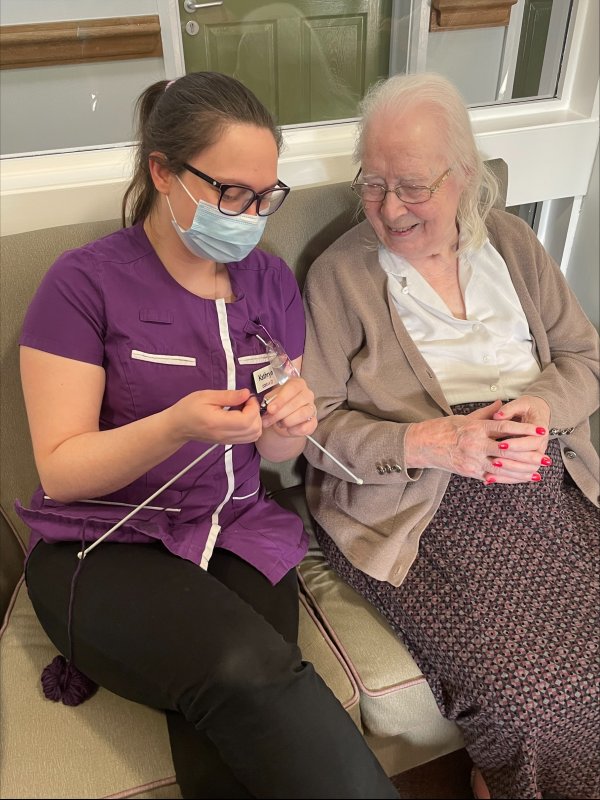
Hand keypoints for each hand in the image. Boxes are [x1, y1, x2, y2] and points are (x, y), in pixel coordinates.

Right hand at [169, 388, 262, 444]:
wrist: (178, 426)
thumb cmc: (188, 409)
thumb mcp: (206, 396)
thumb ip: (228, 396)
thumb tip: (246, 394)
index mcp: (217, 422)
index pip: (246, 420)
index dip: (253, 407)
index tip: (248, 397)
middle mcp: (224, 435)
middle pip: (253, 429)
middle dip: (256, 413)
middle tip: (247, 402)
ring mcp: (227, 440)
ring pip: (253, 436)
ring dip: (255, 421)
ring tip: (245, 409)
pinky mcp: (228, 442)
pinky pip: (248, 438)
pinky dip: (251, 427)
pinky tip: (242, 417)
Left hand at [260, 377, 317, 437]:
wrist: (283, 418)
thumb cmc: (277, 405)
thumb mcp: (270, 398)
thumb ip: (268, 400)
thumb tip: (265, 405)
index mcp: (297, 384)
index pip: (292, 388)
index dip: (281, 399)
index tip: (270, 409)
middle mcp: (307, 394)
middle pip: (295, 403)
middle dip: (279, 414)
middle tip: (267, 421)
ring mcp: (312, 408)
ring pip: (302, 414)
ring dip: (286, 421)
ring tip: (278, 424)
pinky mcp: (313, 422)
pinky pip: (305, 427)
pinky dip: (294, 430)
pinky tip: (288, 428)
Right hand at [406, 400, 548, 483]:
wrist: (422, 444)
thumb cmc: (443, 429)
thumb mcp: (464, 417)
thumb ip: (486, 413)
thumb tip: (501, 403)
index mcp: (476, 428)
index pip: (505, 428)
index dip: (524, 429)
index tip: (540, 431)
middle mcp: (475, 444)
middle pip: (508, 451)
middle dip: (529, 455)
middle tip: (546, 458)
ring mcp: (472, 460)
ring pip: (502, 467)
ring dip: (522, 471)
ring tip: (537, 473)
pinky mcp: (469, 471)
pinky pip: (493, 476)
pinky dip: (507, 479)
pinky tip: (520, 479)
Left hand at [487, 395, 550, 483]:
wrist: (539, 413)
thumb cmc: (528, 407)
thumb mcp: (521, 404)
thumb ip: (509, 409)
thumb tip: (498, 415)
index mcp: (540, 431)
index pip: (530, 442)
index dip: (515, 444)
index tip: (500, 445)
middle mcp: (540, 446)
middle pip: (528, 459)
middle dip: (510, 461)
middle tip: (493, 461)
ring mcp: (536, 456)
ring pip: (524, 470)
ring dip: (507, 472)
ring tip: (490, 473)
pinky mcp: (528, 463)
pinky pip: (517, 475)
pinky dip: (504, 478)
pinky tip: (489, 479)